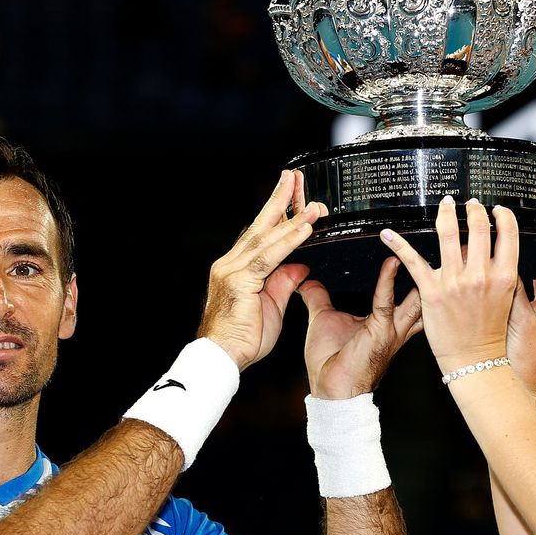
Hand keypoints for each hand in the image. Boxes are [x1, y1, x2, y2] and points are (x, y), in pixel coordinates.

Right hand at [198, 170, 320, 369]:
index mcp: (237, 267)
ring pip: (266, 237)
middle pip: (259, 226)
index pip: (260, 234)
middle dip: (279, 200)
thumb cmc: (242, 338)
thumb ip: (284, 282)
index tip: (292, 195)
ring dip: (292, 218)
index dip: (277, 215)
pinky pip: (269, 257)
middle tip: (295, 177)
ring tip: (313, 203)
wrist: (222, 358)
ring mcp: (232, 270)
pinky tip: (304, 229)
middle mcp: (231, 263)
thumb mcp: (272, 305)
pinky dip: (289, 241)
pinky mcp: (238, 280)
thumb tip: (302, 265)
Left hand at [299, 256, 424, 398]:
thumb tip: (308, 281)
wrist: (331, 391)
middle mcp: (397, 327)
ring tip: (417, 247)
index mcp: (388, 324)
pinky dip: (388, 280)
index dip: (418, 279)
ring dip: (417, 274)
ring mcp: (391, 329)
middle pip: (424, 297)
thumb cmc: (331, 363)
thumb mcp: (324, 320)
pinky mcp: (380, 331)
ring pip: (415, 298)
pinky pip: (386, 302)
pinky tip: (392, 262)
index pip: (411, 297)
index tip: (419, 255)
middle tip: (439, 249)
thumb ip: (319, 297)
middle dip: (433, 276)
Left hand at [378, 196, 518, 372]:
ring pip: (448, 233)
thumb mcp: (505, 298)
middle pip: (478, 226)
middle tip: (468, 204)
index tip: (496, 209)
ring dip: (445, 214)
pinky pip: (412, 260)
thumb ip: (500, 272)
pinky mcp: (431, 291)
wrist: (474, 360)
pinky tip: (388, 234)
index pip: (508, 232)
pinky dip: (398, 243)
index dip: (502, 214)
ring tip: (444, 206)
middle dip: (473, 209)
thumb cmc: (489, 333)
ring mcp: (454, 281)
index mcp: (503, 276)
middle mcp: (480, 275)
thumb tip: (491, 248)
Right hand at [507, 269, 535, 394]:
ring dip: (528, 272)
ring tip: (516, 260)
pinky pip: (525, 291)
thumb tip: (511, 264)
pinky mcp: (527, 315)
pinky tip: (507, 275)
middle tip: (528, 249)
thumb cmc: (524, 363)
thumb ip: (518, 291)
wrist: (503, 381)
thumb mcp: (523, 320)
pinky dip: (518, 283)